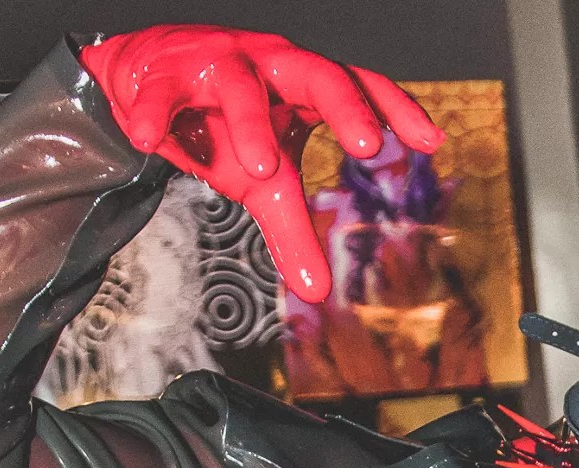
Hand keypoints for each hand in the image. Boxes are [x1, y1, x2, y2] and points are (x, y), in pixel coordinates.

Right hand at [82, 27, 443, 300]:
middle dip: (343, 105)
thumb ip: (294, 233)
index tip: (431, 141)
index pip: (359, 87)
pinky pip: (162, 93)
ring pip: (240, 85)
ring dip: (251, 124)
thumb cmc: (221, 130)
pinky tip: (151, 140)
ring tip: (261, 169)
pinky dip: (155, 114)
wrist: (147, 83)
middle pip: (316, 72)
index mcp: (303, 89)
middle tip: (368, 146)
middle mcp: (270, 65)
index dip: (395, 109)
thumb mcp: (265, 186)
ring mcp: (218, 63)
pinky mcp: (165, 74)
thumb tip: (319, 293)